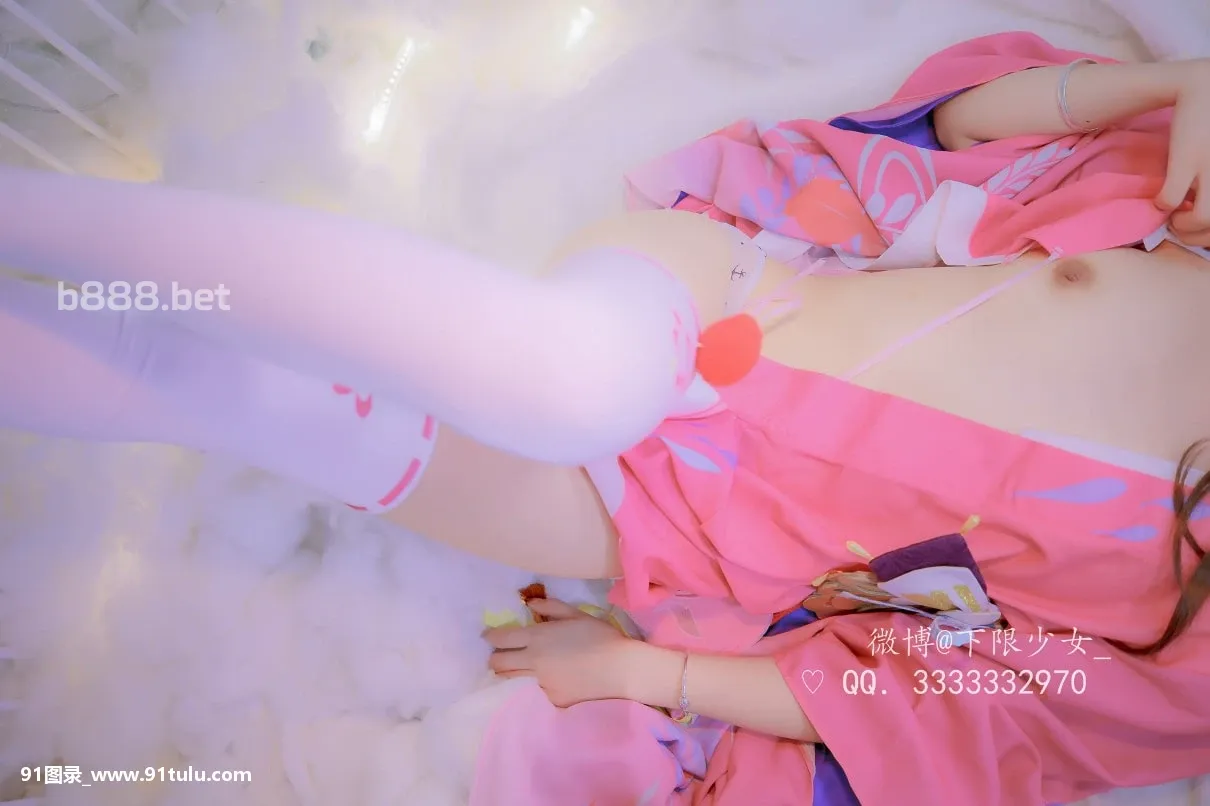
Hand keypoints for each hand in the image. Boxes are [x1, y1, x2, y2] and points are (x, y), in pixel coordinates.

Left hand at [483, 598, 643, 706]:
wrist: (621, 670)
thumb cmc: (602, 637)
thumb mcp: (577, 615)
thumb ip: (551, 608)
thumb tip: (530, 604)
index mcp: (538, 637)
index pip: (501, 639)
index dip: (491, 637)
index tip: (488, 637)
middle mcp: (534, 661)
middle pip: (499, 663)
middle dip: (495, 658)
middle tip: (500, 656)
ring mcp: (542, 683)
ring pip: (518, 678)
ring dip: (518, 672)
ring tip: (534, 667)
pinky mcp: (552, 699)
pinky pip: (542, 690)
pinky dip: (548, 684)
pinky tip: (564, 679)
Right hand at [1157, 59, 1209, 246]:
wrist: (1205, 85)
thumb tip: (1203, 214)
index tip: (1203, 230)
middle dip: (1199, 236)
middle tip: (1186, 228)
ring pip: (1202, 220)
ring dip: (1184, 227)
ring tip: (1176, 219)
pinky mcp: (1187, 160)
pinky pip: (1171, 200)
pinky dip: (1163, 206)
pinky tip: (1161, 201)